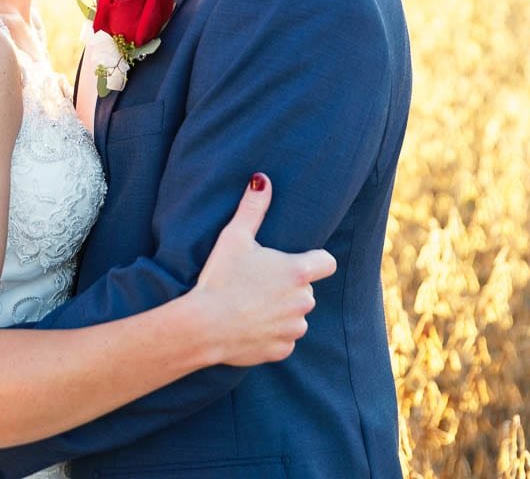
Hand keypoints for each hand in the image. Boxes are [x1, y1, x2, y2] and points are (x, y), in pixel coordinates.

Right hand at [188, 174, 336, 365]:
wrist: (202, 327)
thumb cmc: (220, 278)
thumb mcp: (233, 237)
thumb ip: (253, 208)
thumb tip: (262, 179)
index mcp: (298, 272)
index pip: (326, 262)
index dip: (314, 260)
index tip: (295, 262)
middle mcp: (304, 301)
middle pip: (306, 289)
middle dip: (289, 286)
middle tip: (258, 283)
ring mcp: (294, 328)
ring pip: (296, 315)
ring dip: (282, 311)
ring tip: (251, 305)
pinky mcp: (282, 349)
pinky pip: (284, 339)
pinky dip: (271, 334)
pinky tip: (249, 326)